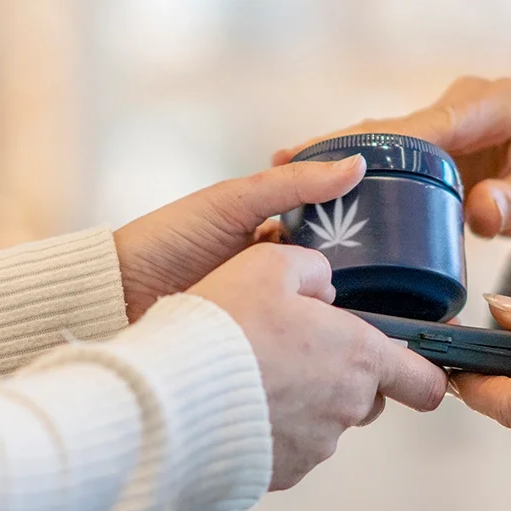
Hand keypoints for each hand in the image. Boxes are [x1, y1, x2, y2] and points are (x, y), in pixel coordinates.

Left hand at [114, 156, 368, 321]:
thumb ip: (294, 184)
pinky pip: (292, 338)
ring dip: (335, 314)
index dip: (358, 234)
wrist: (118, 295)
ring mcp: (262, 306)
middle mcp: (269, 269)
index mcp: (268, 231)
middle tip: (388, 289)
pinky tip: (336, 345)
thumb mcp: (235, 202)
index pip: (327, 231)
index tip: (393, 241)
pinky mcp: (254, 338)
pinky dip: (311, 339)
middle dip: (355, 280)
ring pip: (315, 309)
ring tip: (370, 321)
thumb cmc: (169, 239)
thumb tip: (355, 165)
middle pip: (327, 273)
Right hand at [189, 245, 448, 490]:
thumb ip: (311, 269)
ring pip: (323, 423)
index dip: (421, 374)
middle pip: (365, 397)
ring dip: (301, 404)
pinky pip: (286, 449)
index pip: (424, 382)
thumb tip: (323, 284)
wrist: (172, 397)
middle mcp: (346, 407)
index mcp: (359, 357)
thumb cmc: (225, 328)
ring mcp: (314, 447)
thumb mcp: (269, 264)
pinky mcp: (280, 474)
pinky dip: (269, 431)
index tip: (412, 368)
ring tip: (253, 378)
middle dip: (339, 377)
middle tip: (294, 353)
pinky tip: (235, 408)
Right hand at [277, 77, 510, 298]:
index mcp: (503, 102)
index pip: (438, 122)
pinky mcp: (437, 142)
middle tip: (288, 161)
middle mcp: (470, 101)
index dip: (389, 141)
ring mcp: (450, 120)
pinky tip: (305, 176)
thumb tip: (480, 212)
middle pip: (399, 124)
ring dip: (338, 151)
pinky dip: (353, 163)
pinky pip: (390, 152)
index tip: (344, 157)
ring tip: (280, 167)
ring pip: (386, 136)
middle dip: (345, 142)